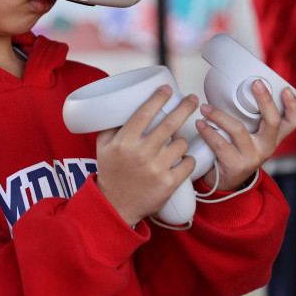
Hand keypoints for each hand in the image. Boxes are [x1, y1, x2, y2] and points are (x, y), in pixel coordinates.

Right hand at [94, 87, 199, 226]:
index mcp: (124, 142)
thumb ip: (111, 126)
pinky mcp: (168, 184)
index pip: (145, 112)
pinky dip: (188, 159)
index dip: (158, 98)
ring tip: (177, 143)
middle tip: (193, 98)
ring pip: (181, 144)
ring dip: (182, 140)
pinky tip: (182, 159)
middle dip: (185, 107)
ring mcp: (156, 169)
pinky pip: (188, 164)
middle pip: (170, 123)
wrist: (116, 205)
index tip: (168, 89)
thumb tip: (122, 105)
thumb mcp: (103, 147)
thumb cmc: (111, 172)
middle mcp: (141, 154)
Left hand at [194, 83, 295, 190]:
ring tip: (205, 108)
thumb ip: (249, 120)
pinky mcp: (235, 165)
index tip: (286, 90)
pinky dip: (208, 132)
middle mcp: (266, 148)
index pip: (292, 123)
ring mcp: (252, 157)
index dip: (293, 106)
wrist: (225, 183)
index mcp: (272, 138)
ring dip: (219, 115)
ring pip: (238, 130)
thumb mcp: (250, 138)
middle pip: (272, 122)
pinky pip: (220, 144)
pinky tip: (200, 124)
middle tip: (255, 84)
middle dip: (265, 100)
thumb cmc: (235, 153)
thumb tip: (235, 90)